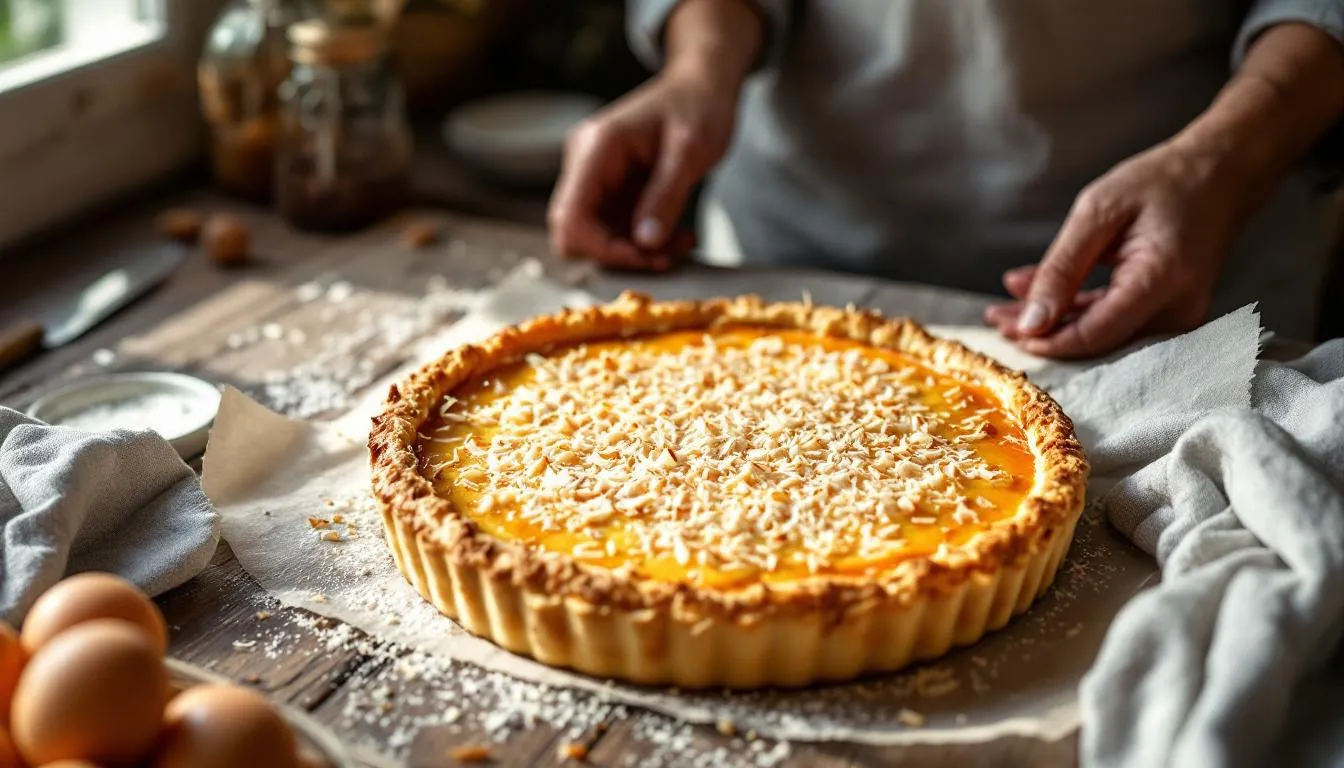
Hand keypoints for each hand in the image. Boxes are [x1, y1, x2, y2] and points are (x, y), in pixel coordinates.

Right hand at [547, 69, 738, 270]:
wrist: (702, 87)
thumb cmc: (698, 107)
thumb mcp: (692, 151)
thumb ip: (666, 196)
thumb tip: (645, 243)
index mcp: (596, 149)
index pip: (571, 217)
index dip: (603, 248)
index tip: (646, 257)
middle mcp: (585, 163)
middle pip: (574, 232)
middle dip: (619, 254)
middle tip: (666, 255)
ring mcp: (595, 177)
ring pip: (597, 237)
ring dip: (637, 251)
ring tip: (681, 242)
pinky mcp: (610, 189)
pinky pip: (615, 229)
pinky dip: (644, 241)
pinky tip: (676, 233)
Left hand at [985, 140, 1249, 358]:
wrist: (1221, 173)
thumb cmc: (1162, 182)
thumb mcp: (1098, 212)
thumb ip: (1061, 269)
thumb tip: (1030, 323)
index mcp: (1160, 282)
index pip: (1093, 335)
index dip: (1047, 341)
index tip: (1008, 330)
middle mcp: (1177, 310)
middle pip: (1095, 341)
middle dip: (1042, 333)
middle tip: (995, 317)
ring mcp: (1178, 316)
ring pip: (1102, 334)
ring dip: (1053, 322)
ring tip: (1006, 309)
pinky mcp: (1170, 312)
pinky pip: (1116, 321)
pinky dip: (1076, 310)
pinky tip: (1037, 296)